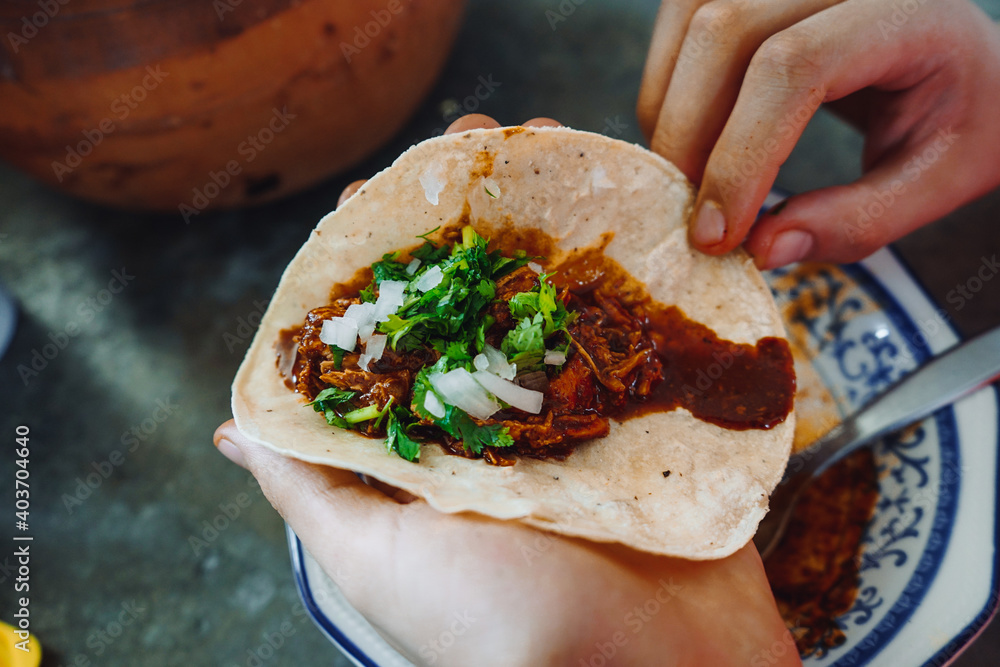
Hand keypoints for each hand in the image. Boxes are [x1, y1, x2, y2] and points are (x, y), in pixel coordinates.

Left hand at [213, 114, 799, 665]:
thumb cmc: (503, 631)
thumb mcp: (378, 560)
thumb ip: (311, 490)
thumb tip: (234, 431)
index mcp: (436, 449)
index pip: (400, 334)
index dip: (386, 261)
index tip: (382, 194)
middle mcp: (508, 427)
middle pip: (483, 303)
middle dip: (478, 223)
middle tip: (481, 146)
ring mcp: (588, 418)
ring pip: (562, 304)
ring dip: (555, 229)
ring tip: (550, 151)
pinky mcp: (657, 422)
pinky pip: (643, 334)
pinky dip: (636, 274)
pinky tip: (628, 211)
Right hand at [637, 0, 999, 267]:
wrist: (959, 53)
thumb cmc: (961, 111)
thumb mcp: (938, 178)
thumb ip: (860, 219)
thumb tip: (762, 247)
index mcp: (905, 10)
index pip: (795, 67)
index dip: (741, 155)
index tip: (718, 234)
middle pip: (724, 31)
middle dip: (689, 137)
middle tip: (694, 219)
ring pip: (690, 18)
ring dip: (669, 111)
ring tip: (691, 180)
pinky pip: (682, 17)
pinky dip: (668, 87)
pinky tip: (693, 137)